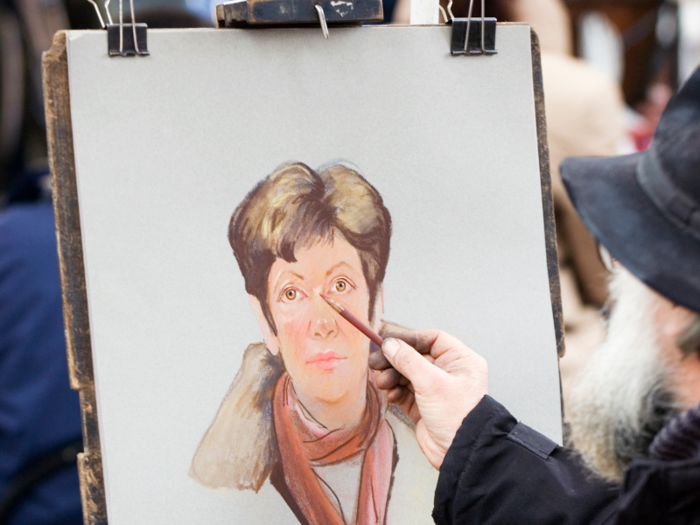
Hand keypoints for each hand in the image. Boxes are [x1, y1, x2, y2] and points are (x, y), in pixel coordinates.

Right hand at [369, 330, 487, 468]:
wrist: (459, 453)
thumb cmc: (457, 415)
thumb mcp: (431, 382)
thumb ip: (408, 360)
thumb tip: (390, 344)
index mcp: (460, 361)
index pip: (432, 339)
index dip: (409, 339)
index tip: (388, 342)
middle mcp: (449, 372)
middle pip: (415, 356)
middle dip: (394, 360)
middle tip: (375, 363)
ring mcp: (435, 390)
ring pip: (407, 374)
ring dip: (392, 376)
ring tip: (383, 383)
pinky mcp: (424, 406)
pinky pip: (404, 392)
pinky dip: (395, 392)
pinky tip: (391, 395)